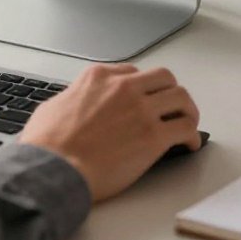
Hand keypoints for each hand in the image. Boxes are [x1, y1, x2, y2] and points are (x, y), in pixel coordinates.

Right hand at [20, 64, 200, 202]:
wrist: (55, 167)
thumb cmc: (48, 143)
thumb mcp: (54, 104)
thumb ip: (73, 98)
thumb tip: (75, 105)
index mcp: (98, 77)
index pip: (132, 72)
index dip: (142, 87)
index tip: (146, 99)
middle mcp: (123, 87)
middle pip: (163, 77)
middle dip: (170, 92)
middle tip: (173, 107)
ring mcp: (140, 110)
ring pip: (181, 97)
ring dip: (187, 110)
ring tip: (187, 123)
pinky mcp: (153, 137)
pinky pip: (185, 128)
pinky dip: (192, 136)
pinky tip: (189, 144)